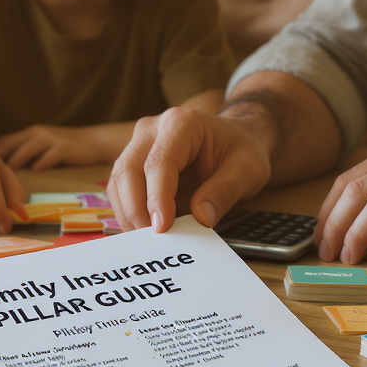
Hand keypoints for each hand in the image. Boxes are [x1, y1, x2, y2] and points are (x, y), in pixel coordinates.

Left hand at [0, 125, 110, 169]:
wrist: (94, 142)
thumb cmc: (66, 147)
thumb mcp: (43, 145)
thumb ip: (26, 152)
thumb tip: (4, 169)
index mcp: (30, 133)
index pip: (4, 140)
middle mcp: (37, 133)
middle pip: (12, 143)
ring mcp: (51, 139)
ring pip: (28, 149)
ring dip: (15, 161)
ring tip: (4, 176)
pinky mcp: (64, 148)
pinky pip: (50, 155)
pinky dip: (41, 162)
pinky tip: (35, 171)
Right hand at [107, 107, 272, 231]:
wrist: (234, 140)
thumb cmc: (241, 150)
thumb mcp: (248, 169)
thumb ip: (225, 191)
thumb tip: (201, 217)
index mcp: (181, 123)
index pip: (159, 162)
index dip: (157, 197)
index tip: (162, 228)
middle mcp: (152, 129)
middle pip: (128, 170)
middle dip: (136, 210)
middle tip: (153, 242)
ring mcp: (139, 144)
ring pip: (118, 181)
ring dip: (129, 214)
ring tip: (150, 241)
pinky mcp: (133, 161)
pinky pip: (120, 189)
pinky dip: (128, 213)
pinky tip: (145, 231)